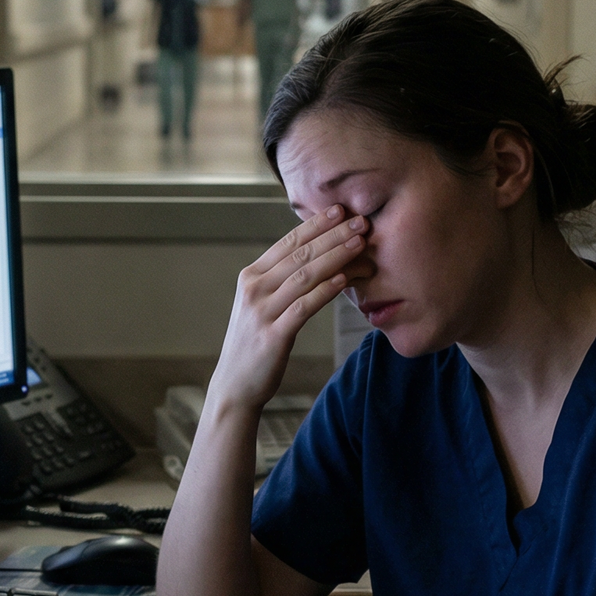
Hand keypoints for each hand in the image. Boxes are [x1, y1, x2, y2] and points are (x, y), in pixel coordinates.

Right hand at [210, 206, 368, 413]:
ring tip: (359, 244)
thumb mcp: (262, 305)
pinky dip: (326, 290)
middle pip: (299, 254)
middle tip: (360, 221)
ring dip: (335, 257)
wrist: (235, 386)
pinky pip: (304, 307)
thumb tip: (314, 257)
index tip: (340, 210)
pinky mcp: (274, 335)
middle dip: (333, 235)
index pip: (287, 242)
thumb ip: (281, 281)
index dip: (315, 224)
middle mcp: (254, 289)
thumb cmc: (255, 343)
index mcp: (251, 277)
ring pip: (304, 276)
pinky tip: (344, 279)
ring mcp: (262, 311)